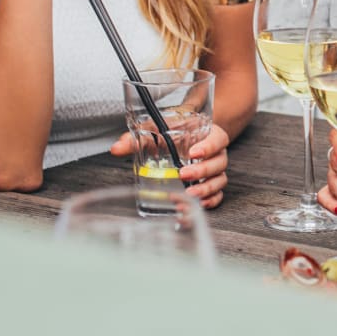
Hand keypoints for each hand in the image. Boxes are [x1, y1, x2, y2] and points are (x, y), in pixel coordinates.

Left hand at [110, 124, 229, 209]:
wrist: (188, 136)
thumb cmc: (176, 132)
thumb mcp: (159, 130)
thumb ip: (138, 138)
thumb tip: (117, 147)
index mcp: (210, 135)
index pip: (218, 139)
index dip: (208, 146)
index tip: (193, 153)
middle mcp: (217, 153)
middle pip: (219, 162)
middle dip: (202, 170)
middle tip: (183, 174)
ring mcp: (216, 170)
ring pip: (219, 180)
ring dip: (206, 189)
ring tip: (189, 195)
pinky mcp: (212, 185)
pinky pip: (218, 195)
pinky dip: (211, 201)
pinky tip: (198, 205)